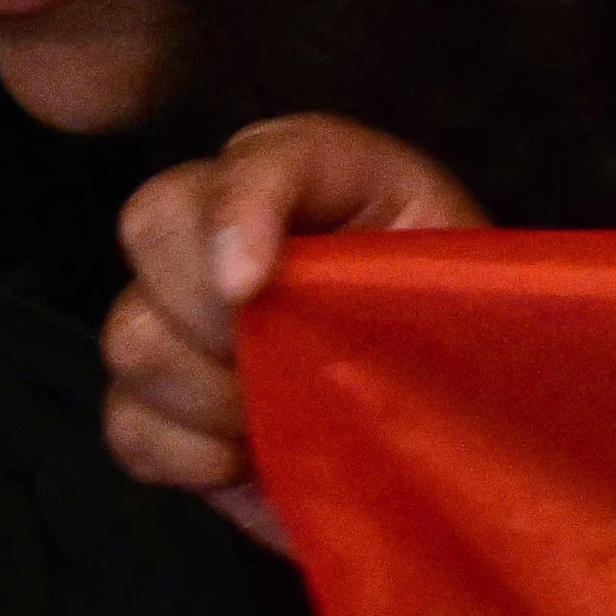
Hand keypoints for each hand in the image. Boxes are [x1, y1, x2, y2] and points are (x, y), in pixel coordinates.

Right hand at [106, 116, 489, 542]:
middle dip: (207, 308)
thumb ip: (405, 269)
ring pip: (130, 332)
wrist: (480, 450)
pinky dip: (179, 451)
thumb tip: (293, 290)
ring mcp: (190, 316)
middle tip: (284, 363)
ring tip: (286, 416)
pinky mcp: (169, 405)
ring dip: (206, 391)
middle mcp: (242, 226)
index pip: (261, 156)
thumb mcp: (482, 292)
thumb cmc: (491, 355)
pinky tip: (245, 458)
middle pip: (152, 219)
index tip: (252, 287)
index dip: (242, 209)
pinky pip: (125, 421)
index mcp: (333, 180)